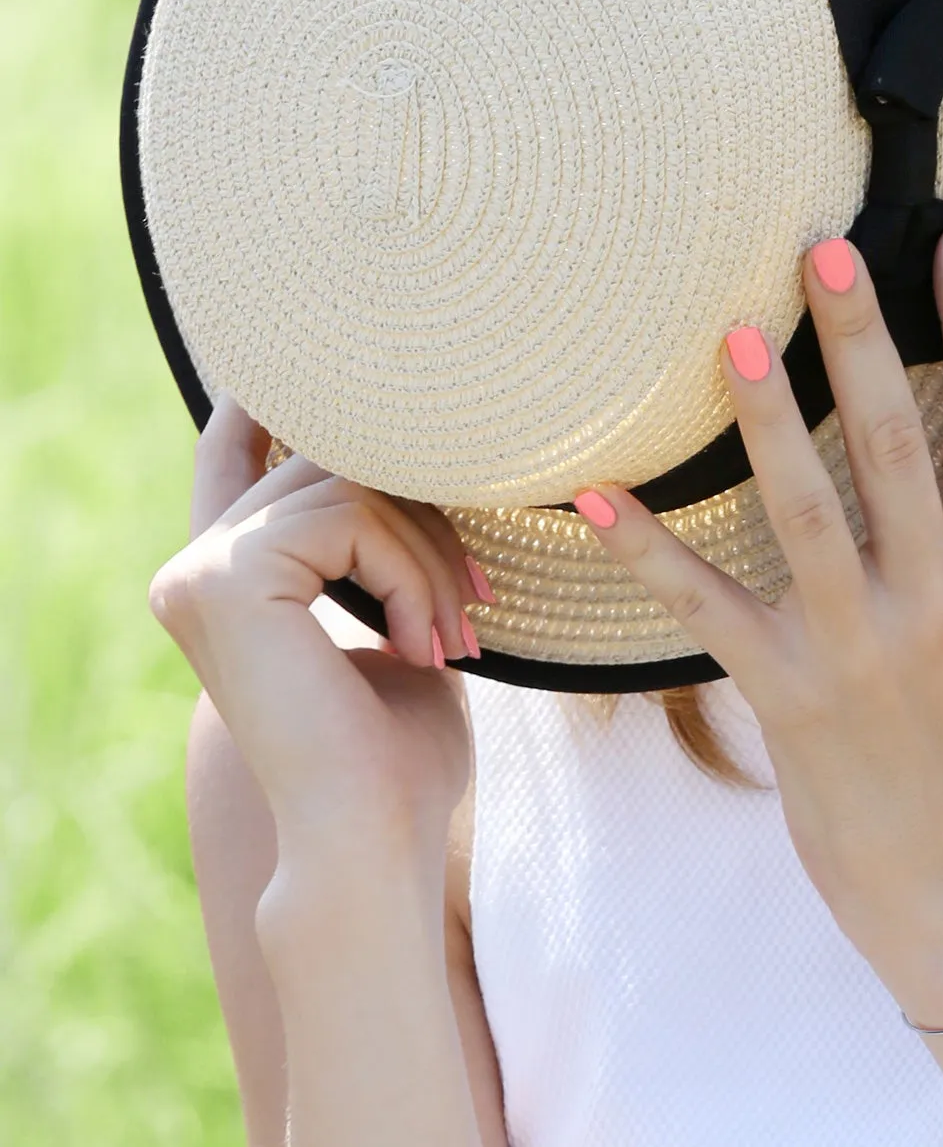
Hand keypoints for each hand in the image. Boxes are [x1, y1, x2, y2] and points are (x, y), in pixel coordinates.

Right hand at [151, 396, 483, 852]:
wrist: (372, 839)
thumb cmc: (397, 755)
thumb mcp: (396, 629)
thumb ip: (382, 555)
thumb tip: (419, 476)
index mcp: (229, 581)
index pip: (234, 457)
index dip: (268, 404)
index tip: (304, 368)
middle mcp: (196, 565)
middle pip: (333, 466)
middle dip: (427, 523)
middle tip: (480, 608)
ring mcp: (201, 566)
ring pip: (355, 487)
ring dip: (435, 557)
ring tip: (460, 639)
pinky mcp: (230, 573)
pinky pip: (356, 516)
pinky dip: (416, 573)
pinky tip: (427, 646)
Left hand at [570, 214, 942, 1017]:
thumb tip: (908, 417)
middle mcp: (938, 593)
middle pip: (898, 439)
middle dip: (864, 339)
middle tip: (823, 248)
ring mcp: (862, 646)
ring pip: (805, 509)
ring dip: (767, 416)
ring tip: (731, 331)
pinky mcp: (788, 697)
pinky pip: (706, 608)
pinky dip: (647, 551)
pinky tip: (591, 496)